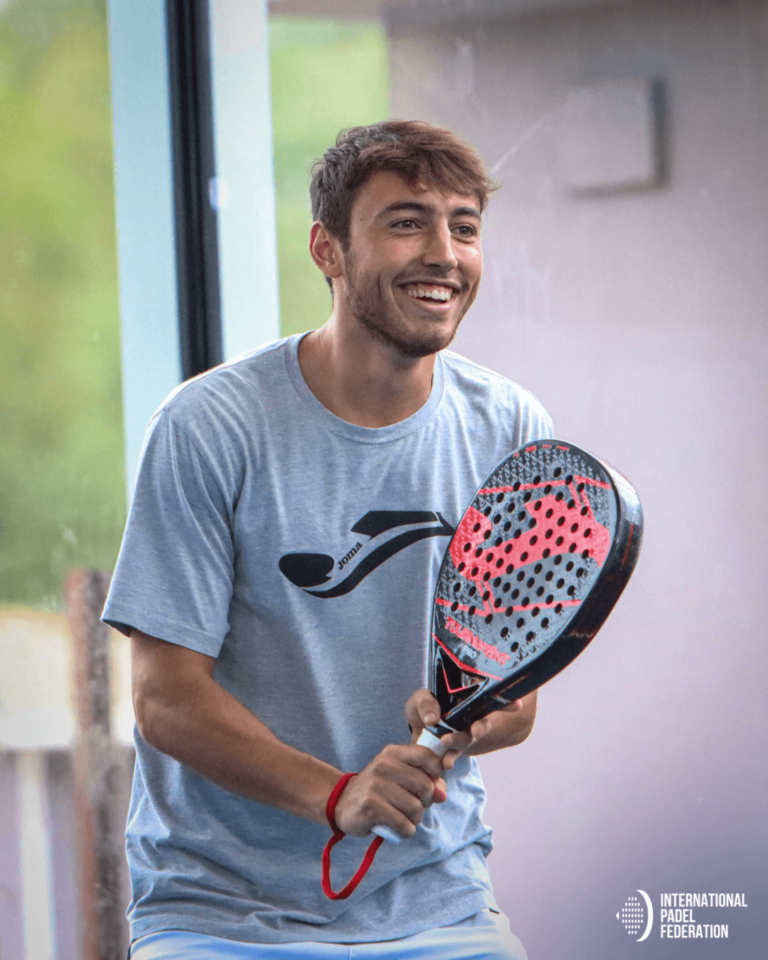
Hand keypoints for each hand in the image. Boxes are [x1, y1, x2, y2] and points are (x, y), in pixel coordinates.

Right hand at [333, 742, 447, 839]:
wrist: (342, 802)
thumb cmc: (378, 790)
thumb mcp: (398, 778)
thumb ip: (425, 781)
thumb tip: (442, 794)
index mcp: (393, 753)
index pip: (426, 755)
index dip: (436, 771)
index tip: (431, 784)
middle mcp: (384, 765)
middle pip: (425, 786)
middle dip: (426, 802)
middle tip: (414, 806)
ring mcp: (376, 785)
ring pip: (416, 808)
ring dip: (415, 820)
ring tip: (403, 817)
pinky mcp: (370, 807)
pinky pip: (403, 824)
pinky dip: (406, 831)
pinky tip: (398, 829)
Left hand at [405, 688, 523, 770]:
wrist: (417, 729)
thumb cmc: (423, 708)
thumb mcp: (421, 700)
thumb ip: (426, 704)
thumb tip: (432, 720)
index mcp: (467, 704)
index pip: (491, 702)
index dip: (507, 704)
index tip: (518, 705)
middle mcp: (469, 723)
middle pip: (481, 725)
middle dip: (481, 728)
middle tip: (476, 732)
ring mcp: (460, 740)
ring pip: (465, 743)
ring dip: (458, 748)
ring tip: (447, 760)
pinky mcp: (448, 756)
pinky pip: (449, 762)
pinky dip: (444, 768)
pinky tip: (439, 772)